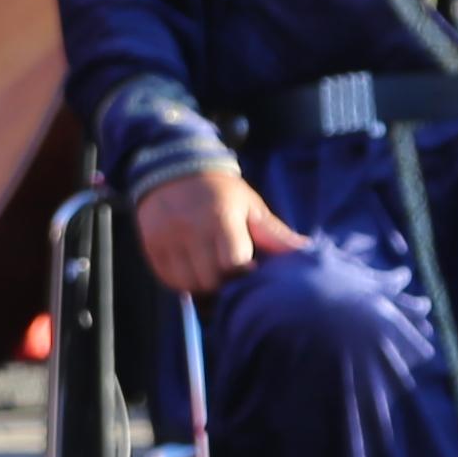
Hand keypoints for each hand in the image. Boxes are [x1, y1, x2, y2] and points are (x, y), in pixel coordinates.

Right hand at [132, 160, 307, 299]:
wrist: (173, 169)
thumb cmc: (222, 193)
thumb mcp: (251, 207)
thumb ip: (274, 235)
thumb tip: (307, 251)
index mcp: (220, 217)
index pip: (233, 264)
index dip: (243, 275)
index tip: (249, 272)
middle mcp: (189, 228)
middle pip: (209, 279)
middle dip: (223, 285)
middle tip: (230, 278)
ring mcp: (166, 238)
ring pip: (187, 284)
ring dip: (202, 287)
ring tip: (212, 275)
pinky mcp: (150, 245)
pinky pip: (167, 279)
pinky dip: (182, 283)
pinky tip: (193, 271)